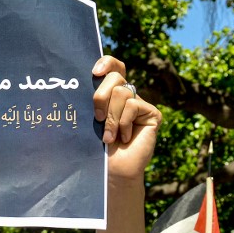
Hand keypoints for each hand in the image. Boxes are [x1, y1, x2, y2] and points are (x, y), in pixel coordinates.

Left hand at [91, 57, 161, 181]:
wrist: (111, 170)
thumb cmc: (95, 148)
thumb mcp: (89, 120)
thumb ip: (91, 101)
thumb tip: (81, 81)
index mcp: (110, 94)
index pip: (113, 67)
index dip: (107, 63)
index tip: (94, 72)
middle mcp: (126, 96)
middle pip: (115, 78)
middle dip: (100, 97)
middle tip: (96, 117)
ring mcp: (140, 104)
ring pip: (122, 93)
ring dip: (110, 117)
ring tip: (108, 136)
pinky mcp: (152, 113)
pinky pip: (133, 106)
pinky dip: (123, 123)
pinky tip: (123, 138)